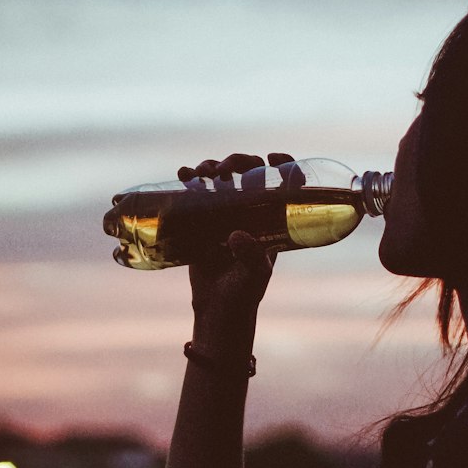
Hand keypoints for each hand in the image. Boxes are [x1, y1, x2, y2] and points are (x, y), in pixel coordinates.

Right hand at [177, 152, 294, 323]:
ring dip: (211, 165)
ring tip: (200, 173)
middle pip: (248, 171)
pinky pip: (197, 192)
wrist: (217, 309)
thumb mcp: (253, 275)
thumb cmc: (243, 293)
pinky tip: (183, 175)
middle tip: (222, 170)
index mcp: (272, 220)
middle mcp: (251, 211)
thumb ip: (251, 256)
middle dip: (236, 160)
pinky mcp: (202, 220)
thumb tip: (236, 234)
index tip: (272, 158)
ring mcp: (226, 214)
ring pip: (221, 176)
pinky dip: (189, 178)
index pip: (284, 183)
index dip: (284, 164)